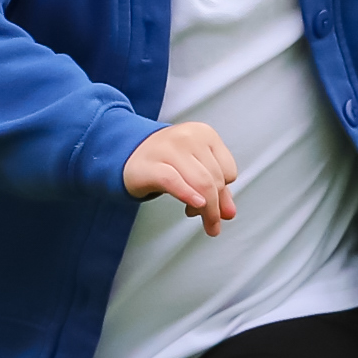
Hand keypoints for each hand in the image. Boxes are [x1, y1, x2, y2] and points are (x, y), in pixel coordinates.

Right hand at [122, 121, 240, 234]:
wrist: (129, 153)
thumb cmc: (166, 162)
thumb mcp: (195, 171)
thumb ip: (216, 190)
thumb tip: (229, 214)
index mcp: (204, 134)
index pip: (228, 171)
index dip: (224, 193)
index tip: (213, 206)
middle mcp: (188, 137)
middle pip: (214, 180)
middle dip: (215, 207)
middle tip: (210, 224)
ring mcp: (168, 147)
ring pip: (199, 182)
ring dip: (205, 208)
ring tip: (197, 217)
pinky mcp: (150, 163)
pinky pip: (174, 181)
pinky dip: (187, 195)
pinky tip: (193, 207)